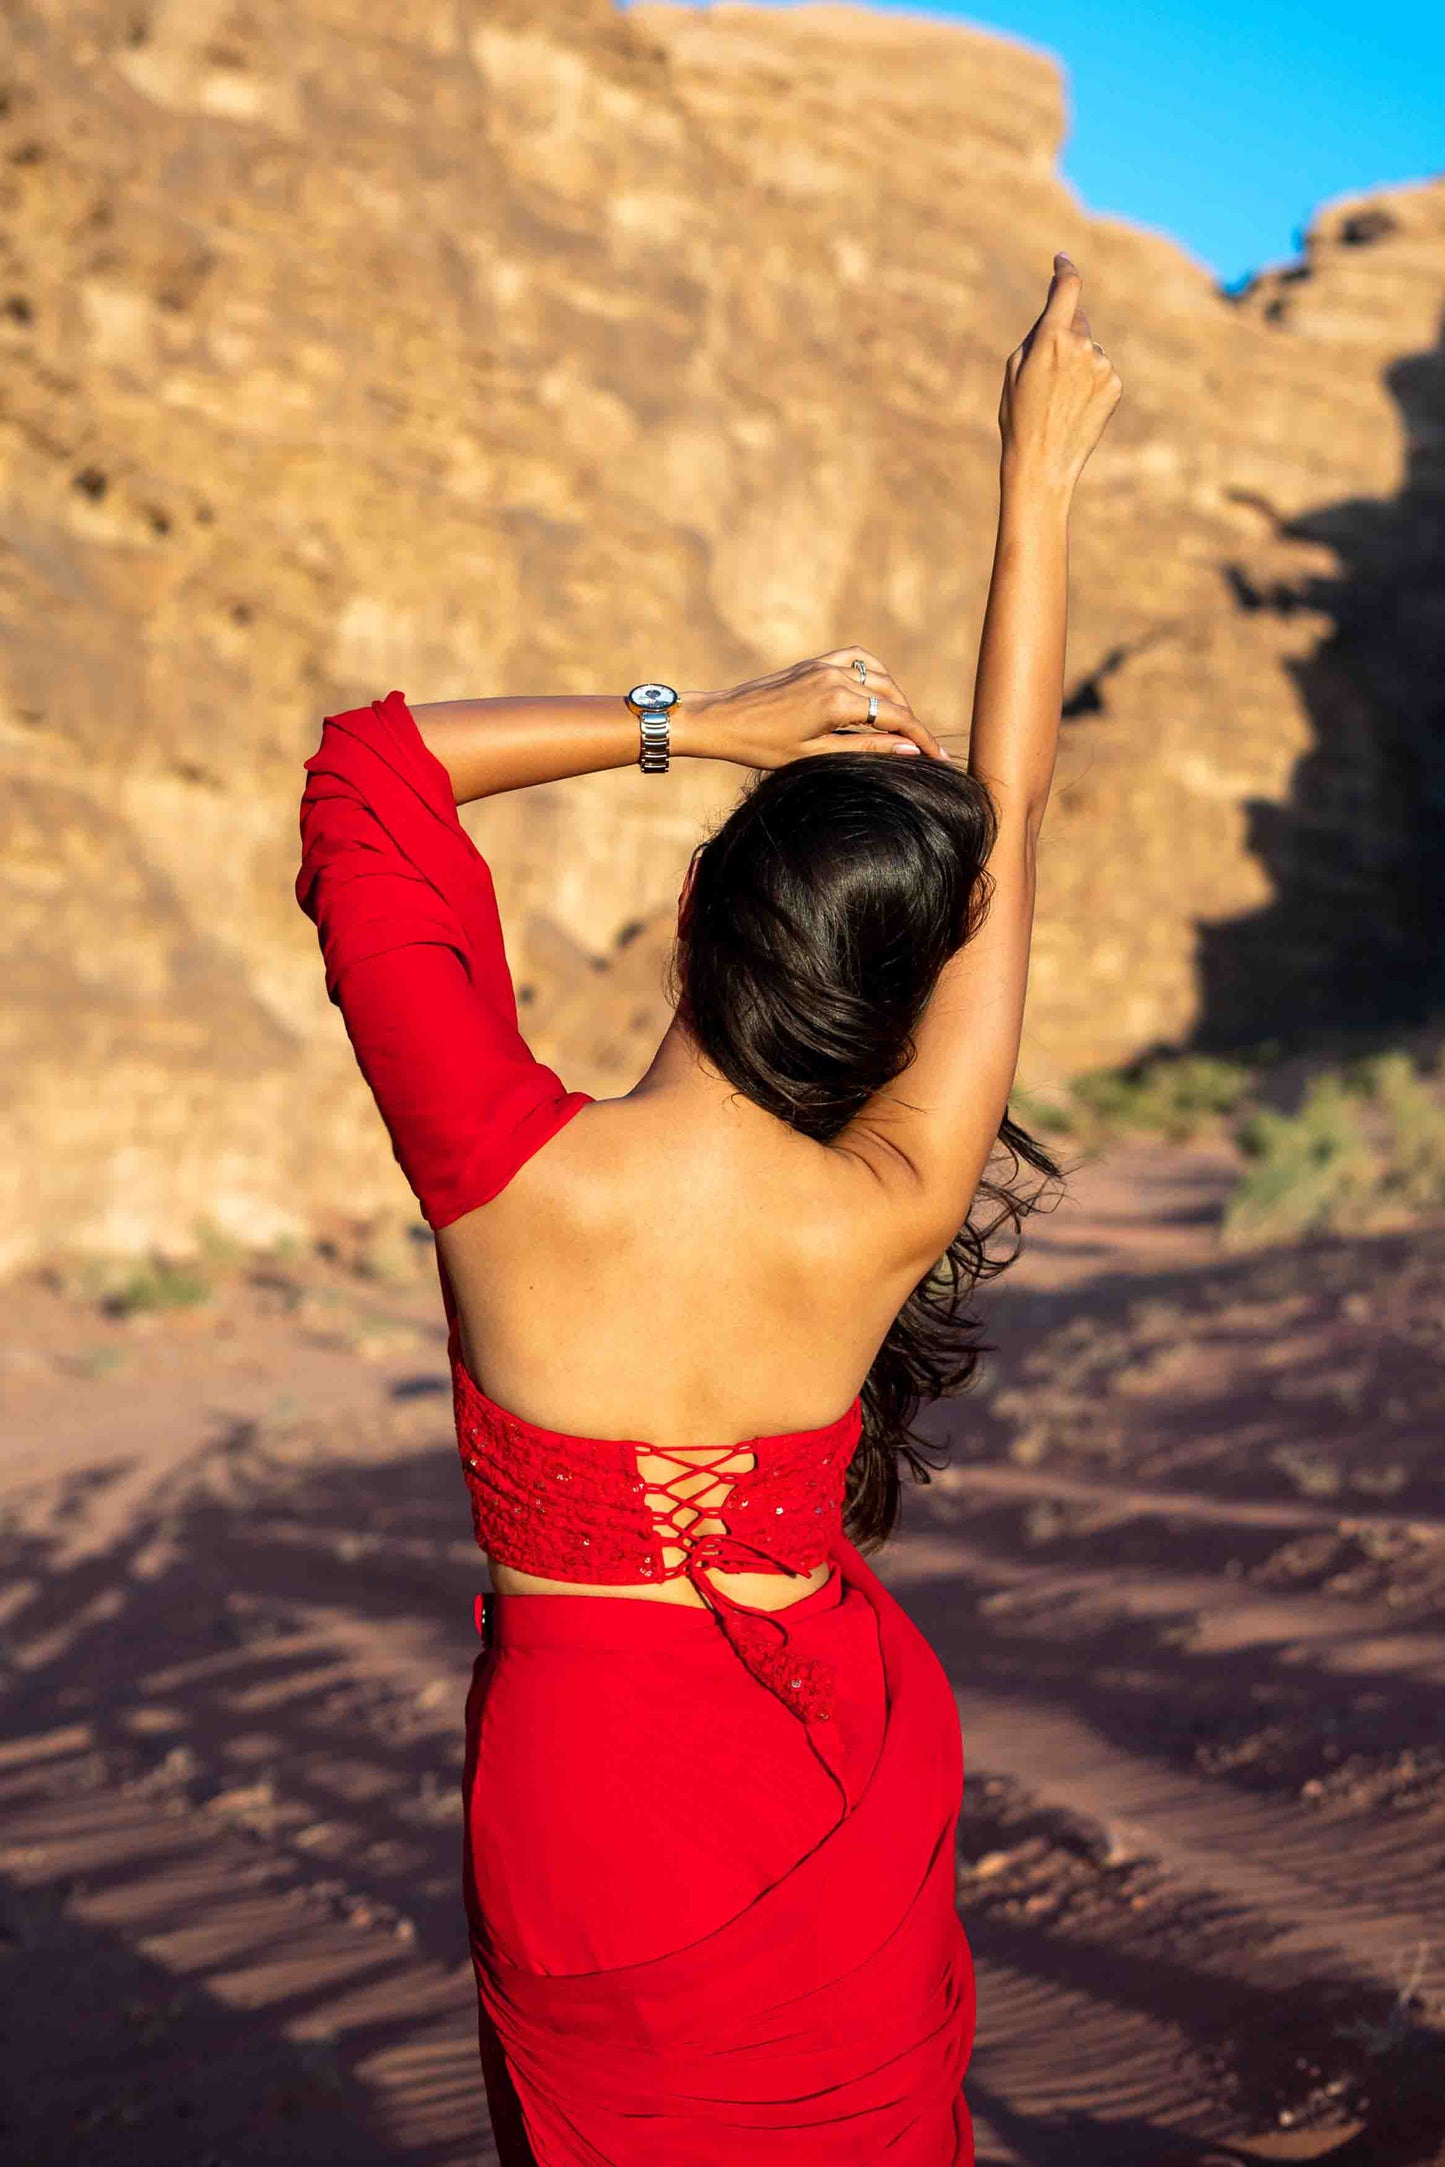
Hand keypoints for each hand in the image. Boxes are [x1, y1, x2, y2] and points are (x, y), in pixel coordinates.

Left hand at [676, 648, 945, 767]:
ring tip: (902, 727)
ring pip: (880, 676)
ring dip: (896, 699)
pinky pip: (858, 659)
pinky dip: (876, 673)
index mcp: (838, 702)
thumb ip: (865, 748)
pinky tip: (879, 691)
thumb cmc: (762, 747)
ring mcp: (825, 664)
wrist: (722, 720)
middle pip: (893, 697)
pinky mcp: (815, 662)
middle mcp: (836, 676)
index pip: (897, 718)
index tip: (939, 760)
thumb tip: (908, 749)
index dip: (922, 739)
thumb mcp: (816, 755)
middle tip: (922, 750)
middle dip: (912, 723)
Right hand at [998, 254, 1121, 494]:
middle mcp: (1082, 346)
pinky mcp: (1115, 385)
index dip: (1065, 270)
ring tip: (1060, 399)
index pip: (1068, 288)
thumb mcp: (1015, 369)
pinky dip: (1090, 382)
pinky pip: (1101, 371)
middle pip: (1077, 321)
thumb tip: (1058, 311)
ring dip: (1077, 363)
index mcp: (1051, 337)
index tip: (1062, 261)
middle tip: (1046, 372)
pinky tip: (1075, 407)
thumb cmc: (1019, 417)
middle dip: (1063, 333)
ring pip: (1089, 349)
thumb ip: (1038, 333)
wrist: (1043, 465)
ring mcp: (1102, 366)